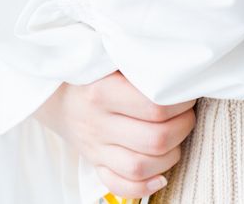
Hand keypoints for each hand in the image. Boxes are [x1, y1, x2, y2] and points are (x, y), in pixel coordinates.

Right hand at [33, 71, 196, 197]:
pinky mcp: (95, 163)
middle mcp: (98, 123)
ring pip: (140, 167)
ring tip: (177, 138)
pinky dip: (144, 186)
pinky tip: (160, 175)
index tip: (187, 92)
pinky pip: (120, 185)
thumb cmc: (94, 70)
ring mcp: (95, 148)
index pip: (155, 107)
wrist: (55, 91)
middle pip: (154, 139)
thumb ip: (140, 62)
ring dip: (170, 156)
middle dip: (183, 127)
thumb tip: (179, 68)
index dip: (181, 102)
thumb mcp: (112, 57)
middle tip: (187, 113)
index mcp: (102, 92)